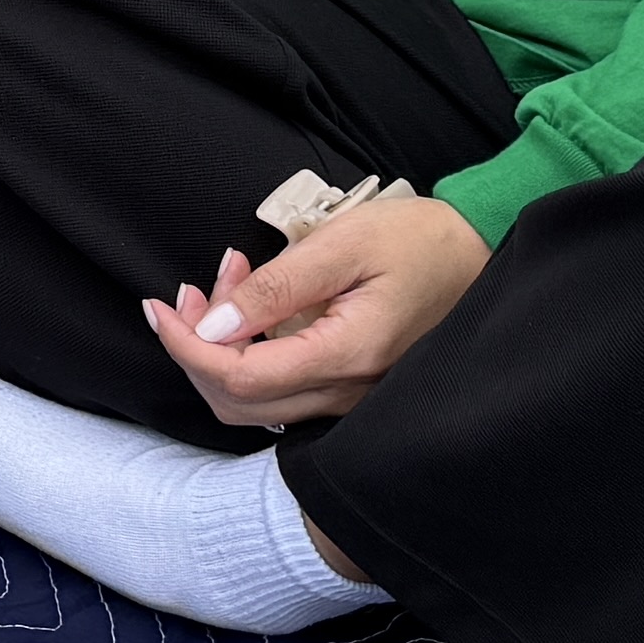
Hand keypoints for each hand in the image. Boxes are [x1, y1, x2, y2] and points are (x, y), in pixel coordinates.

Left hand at [147, 196, 489, 430]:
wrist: (481, 255)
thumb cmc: (420, 241)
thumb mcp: (344, 243)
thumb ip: (276, 288)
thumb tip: (212, 328)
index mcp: (346, 356)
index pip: (240, 379)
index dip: (187, 348)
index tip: (161, 308)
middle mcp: (346, 391)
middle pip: (237, 402)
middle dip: (195, 349)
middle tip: (187, 291)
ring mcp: (349, 396)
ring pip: (254, 401)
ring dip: (218, 348)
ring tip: (224, 280)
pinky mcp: (348, 387)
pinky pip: (280, 388)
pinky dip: (247, 351)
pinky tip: (249, 301)